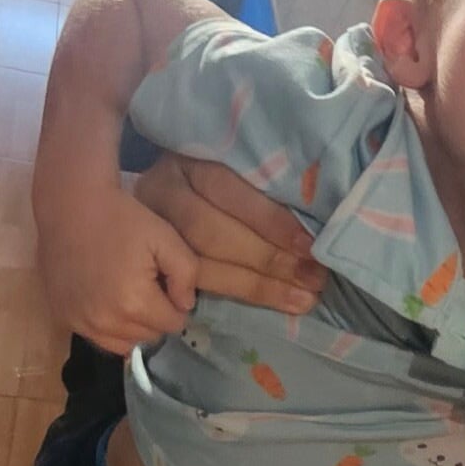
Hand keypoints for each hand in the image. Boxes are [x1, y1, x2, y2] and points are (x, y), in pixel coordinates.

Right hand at [38, 182, 197, 353]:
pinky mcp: (63, 318)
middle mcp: (105, 321)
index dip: (176, 304)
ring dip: (132, 326)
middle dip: (155, 316)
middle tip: (147, 285)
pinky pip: (96, 337)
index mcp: (134, 303)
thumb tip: (185, 306)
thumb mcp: (166, 237)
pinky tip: (106, 298)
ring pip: (123, 343)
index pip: (173, 325)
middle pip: (148, 336)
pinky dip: (106, 325)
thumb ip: (187, 274)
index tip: (166, 283)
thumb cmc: (122, 218)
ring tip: (128, 294)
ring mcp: (80, 323)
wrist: (71, 206)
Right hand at [131, 154, 323, 313]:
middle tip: (312, 278)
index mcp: (187, 159)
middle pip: (210, 232)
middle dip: (265, 258)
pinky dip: (233, 297)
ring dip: (256, 286)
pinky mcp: (156, 261)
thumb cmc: (220, 176)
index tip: (309, 245)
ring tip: (301, 298)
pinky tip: (267, 307)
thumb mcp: (237, 165)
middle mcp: (162, 192)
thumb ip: (266, 184)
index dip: (269, 219)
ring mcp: (152, 230)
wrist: (157, 199)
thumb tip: (311, 227)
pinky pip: (194, 285)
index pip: (226, 189)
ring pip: (200, 265)